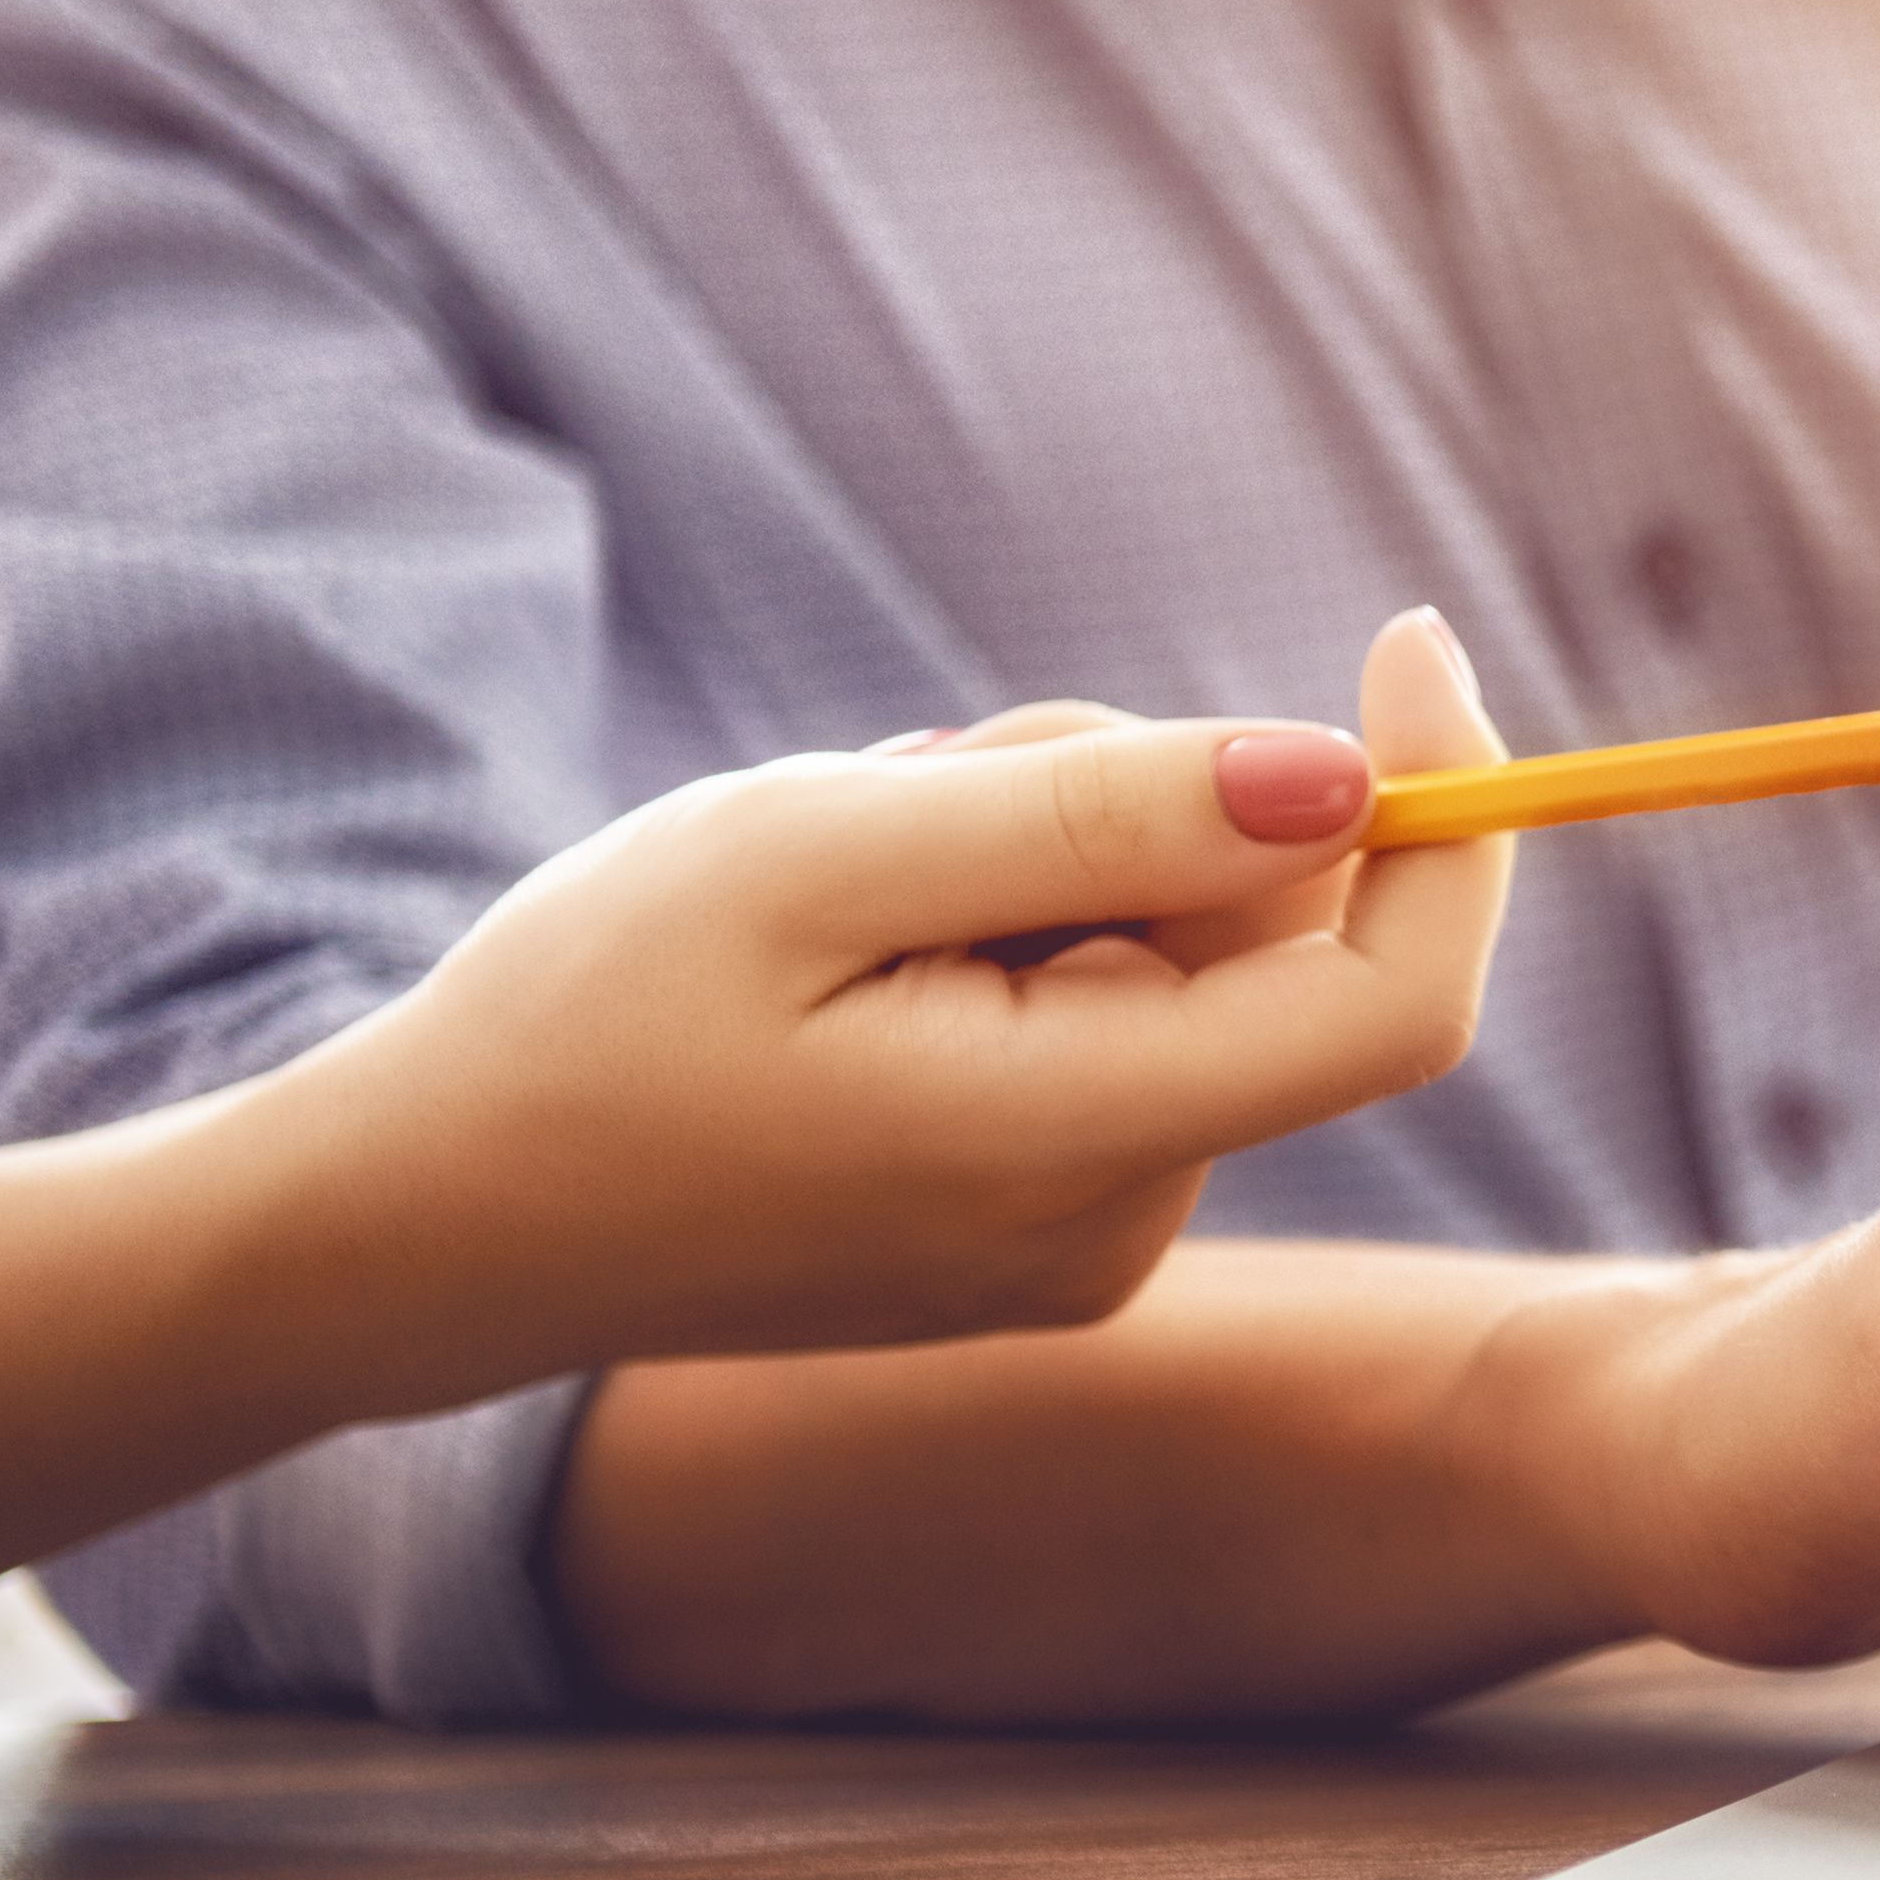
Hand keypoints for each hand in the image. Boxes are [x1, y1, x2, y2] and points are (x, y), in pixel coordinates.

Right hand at [251, 609, 1510, 1377]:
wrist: (431, 1218)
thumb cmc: (589, 1016)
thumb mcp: (824, 853)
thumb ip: (1096, 814)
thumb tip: (1346, 776)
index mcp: (1074, 1147)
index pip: (1396, 1002)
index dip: (1448, 816)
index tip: (1404, 640)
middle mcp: (1116, 1224)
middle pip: (1273, 943)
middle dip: (1148, 808)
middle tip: (921, 782)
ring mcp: (1078, 1239)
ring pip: (1181, 961)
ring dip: (1055, 864)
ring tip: (846, 884)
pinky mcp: (1033, 1224)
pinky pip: (1104, 1018)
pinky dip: (1012, 936)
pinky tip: (849, 960)